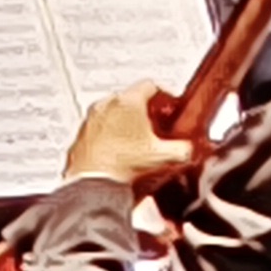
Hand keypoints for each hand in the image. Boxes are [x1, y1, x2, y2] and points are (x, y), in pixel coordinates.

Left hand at [59, 81, 197, 190]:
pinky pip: (101, 126)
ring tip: (141, 141)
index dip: (167, 96)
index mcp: (127, 102)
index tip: (173, 108)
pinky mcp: (81, 133)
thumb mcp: (166, 157)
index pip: (151, 85)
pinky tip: (122, 151)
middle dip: (149, 110)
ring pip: (115, 111)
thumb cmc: (123, 166)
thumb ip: (185, 148)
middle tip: (160, 126)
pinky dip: (112, 133)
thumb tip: (188, 148)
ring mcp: (90, 119)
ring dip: (129, 122)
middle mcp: (105, 105)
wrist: (92, 184)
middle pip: (132, 98)